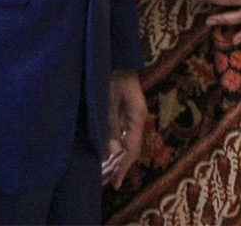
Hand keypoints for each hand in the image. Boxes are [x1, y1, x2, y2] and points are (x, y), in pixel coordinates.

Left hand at [103, 69, 145, 188]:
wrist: (115, 56)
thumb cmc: (111, 74)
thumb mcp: (108, 100)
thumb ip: (111, 125)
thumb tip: (115, 153)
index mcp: (137, 116)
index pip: (132, 149)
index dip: (123, 168)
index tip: (115, 184)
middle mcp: (137, 119)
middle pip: (131, 149)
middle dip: (118, 167)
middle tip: (105, 184)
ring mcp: (132, 116)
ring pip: (126, 144)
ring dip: (116, 159)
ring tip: (104, 175)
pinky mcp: (124, 113)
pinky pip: (121, 135)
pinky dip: (114, 148)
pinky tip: (106, 156)